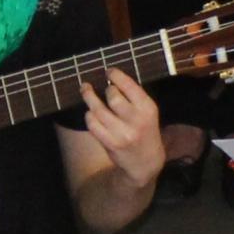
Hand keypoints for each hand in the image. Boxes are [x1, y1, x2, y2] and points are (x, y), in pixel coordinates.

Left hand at [82, 66, 166, 189]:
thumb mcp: (148, 112)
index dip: (116, 76)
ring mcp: (122, 133)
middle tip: (104, 88)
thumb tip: (111, 77)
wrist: (145, 162)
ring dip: (89, 97)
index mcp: (148, 108)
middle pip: (112, 97)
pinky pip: (93, 125)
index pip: (129, 86)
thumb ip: (134, 97)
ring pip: (98, 110)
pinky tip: (90, 112)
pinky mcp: (110, 143)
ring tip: (85, 90)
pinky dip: (89, 116)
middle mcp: (136, 120)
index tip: (109, 71)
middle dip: (106, 89)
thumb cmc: (145, 131)